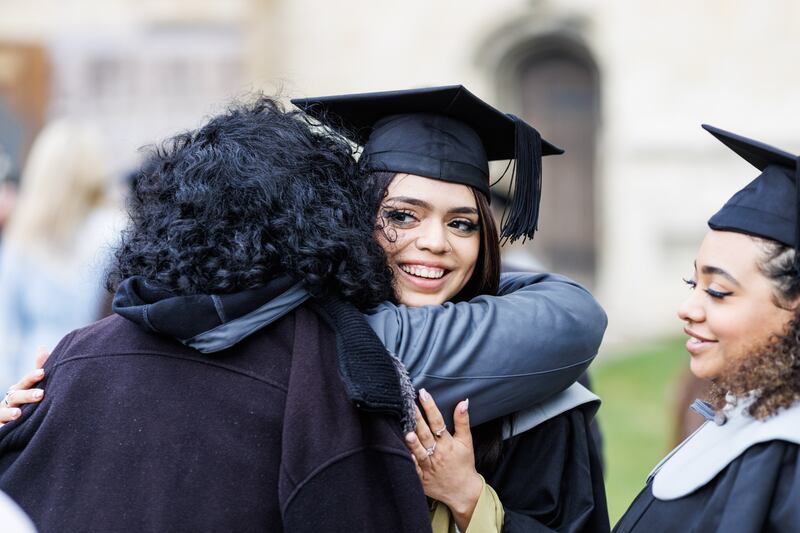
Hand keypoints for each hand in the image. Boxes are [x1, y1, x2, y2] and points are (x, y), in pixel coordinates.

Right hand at [0, 347, 49, 425]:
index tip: (43, 372)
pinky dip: (1, 429)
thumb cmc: (25, 404)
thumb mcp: (31, 389)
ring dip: (9, 414)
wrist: (10, 427)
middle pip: (15, 397)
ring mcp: (1, 416)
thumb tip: (42, 347)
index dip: (32, 377)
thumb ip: (38, 372)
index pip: (25, 382)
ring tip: (19, 414)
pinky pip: (0, 430)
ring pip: (3, 414)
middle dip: (26, 395)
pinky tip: (5, 430)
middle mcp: (8, 403)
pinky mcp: (0, 430)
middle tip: (40, 394)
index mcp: (18, 391)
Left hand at [404, 389, 482, 530]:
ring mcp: (429, 467)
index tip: (423, 393)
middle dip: (417, 419)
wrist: (463, 491)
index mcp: (448, 443)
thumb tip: (463, 402)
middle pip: (426, 434)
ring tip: (407, 432)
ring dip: (414, 443)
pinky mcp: (422, 478)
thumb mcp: (466, 442)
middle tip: (409, 404)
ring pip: (419, 452)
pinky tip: (406, 455)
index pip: (438, 422)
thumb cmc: (464, 464)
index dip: (430, 407)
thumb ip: (462, 421)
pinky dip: (411, 463)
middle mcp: (437, 454)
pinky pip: (415, 470)